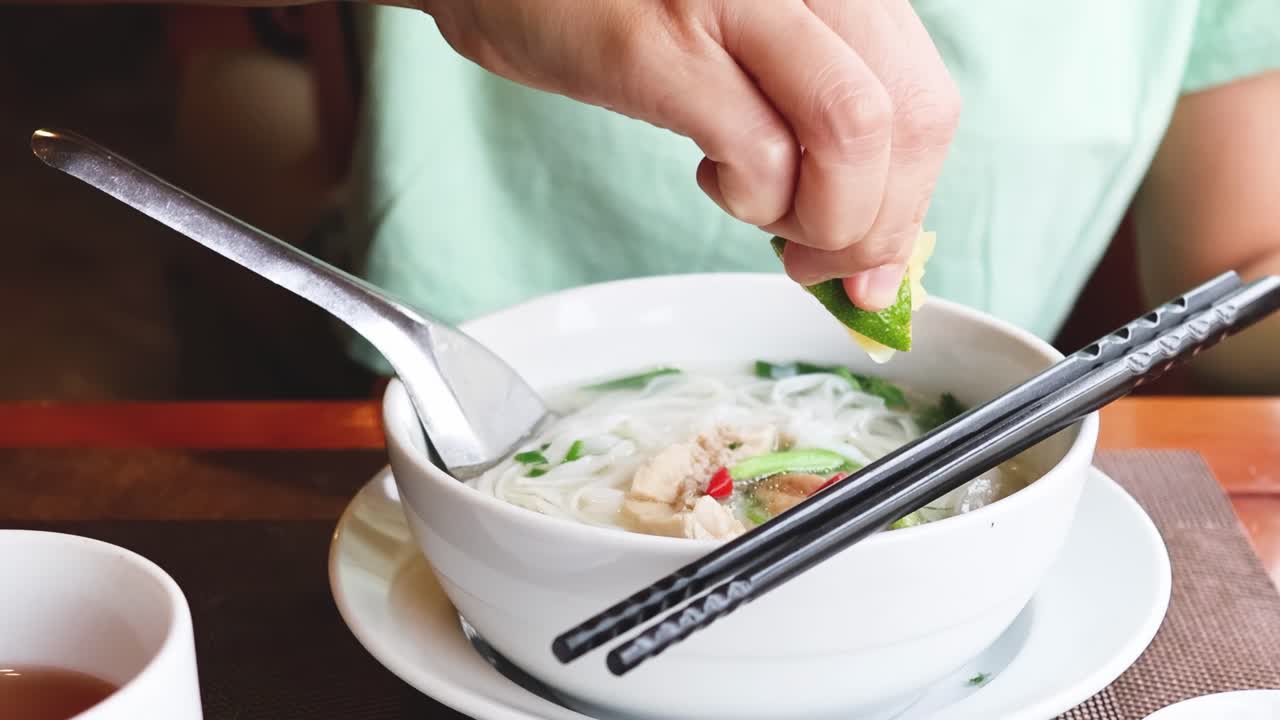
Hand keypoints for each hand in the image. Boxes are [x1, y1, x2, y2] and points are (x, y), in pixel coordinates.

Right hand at [421, 0, 958, 309]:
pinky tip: (711, 175)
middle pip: (910, 118)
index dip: (914, 200)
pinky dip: (749, 198)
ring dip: (822, 219)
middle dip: (876, 226)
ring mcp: (735, 1)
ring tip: (767, 221)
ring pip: (851, 132)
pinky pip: (756, 151)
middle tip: (821, 267)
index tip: (876, 263)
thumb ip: (818, 116)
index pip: (927, 99)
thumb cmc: (620, 11)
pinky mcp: (661, 45)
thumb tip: (872, 240)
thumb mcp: (748, 45)